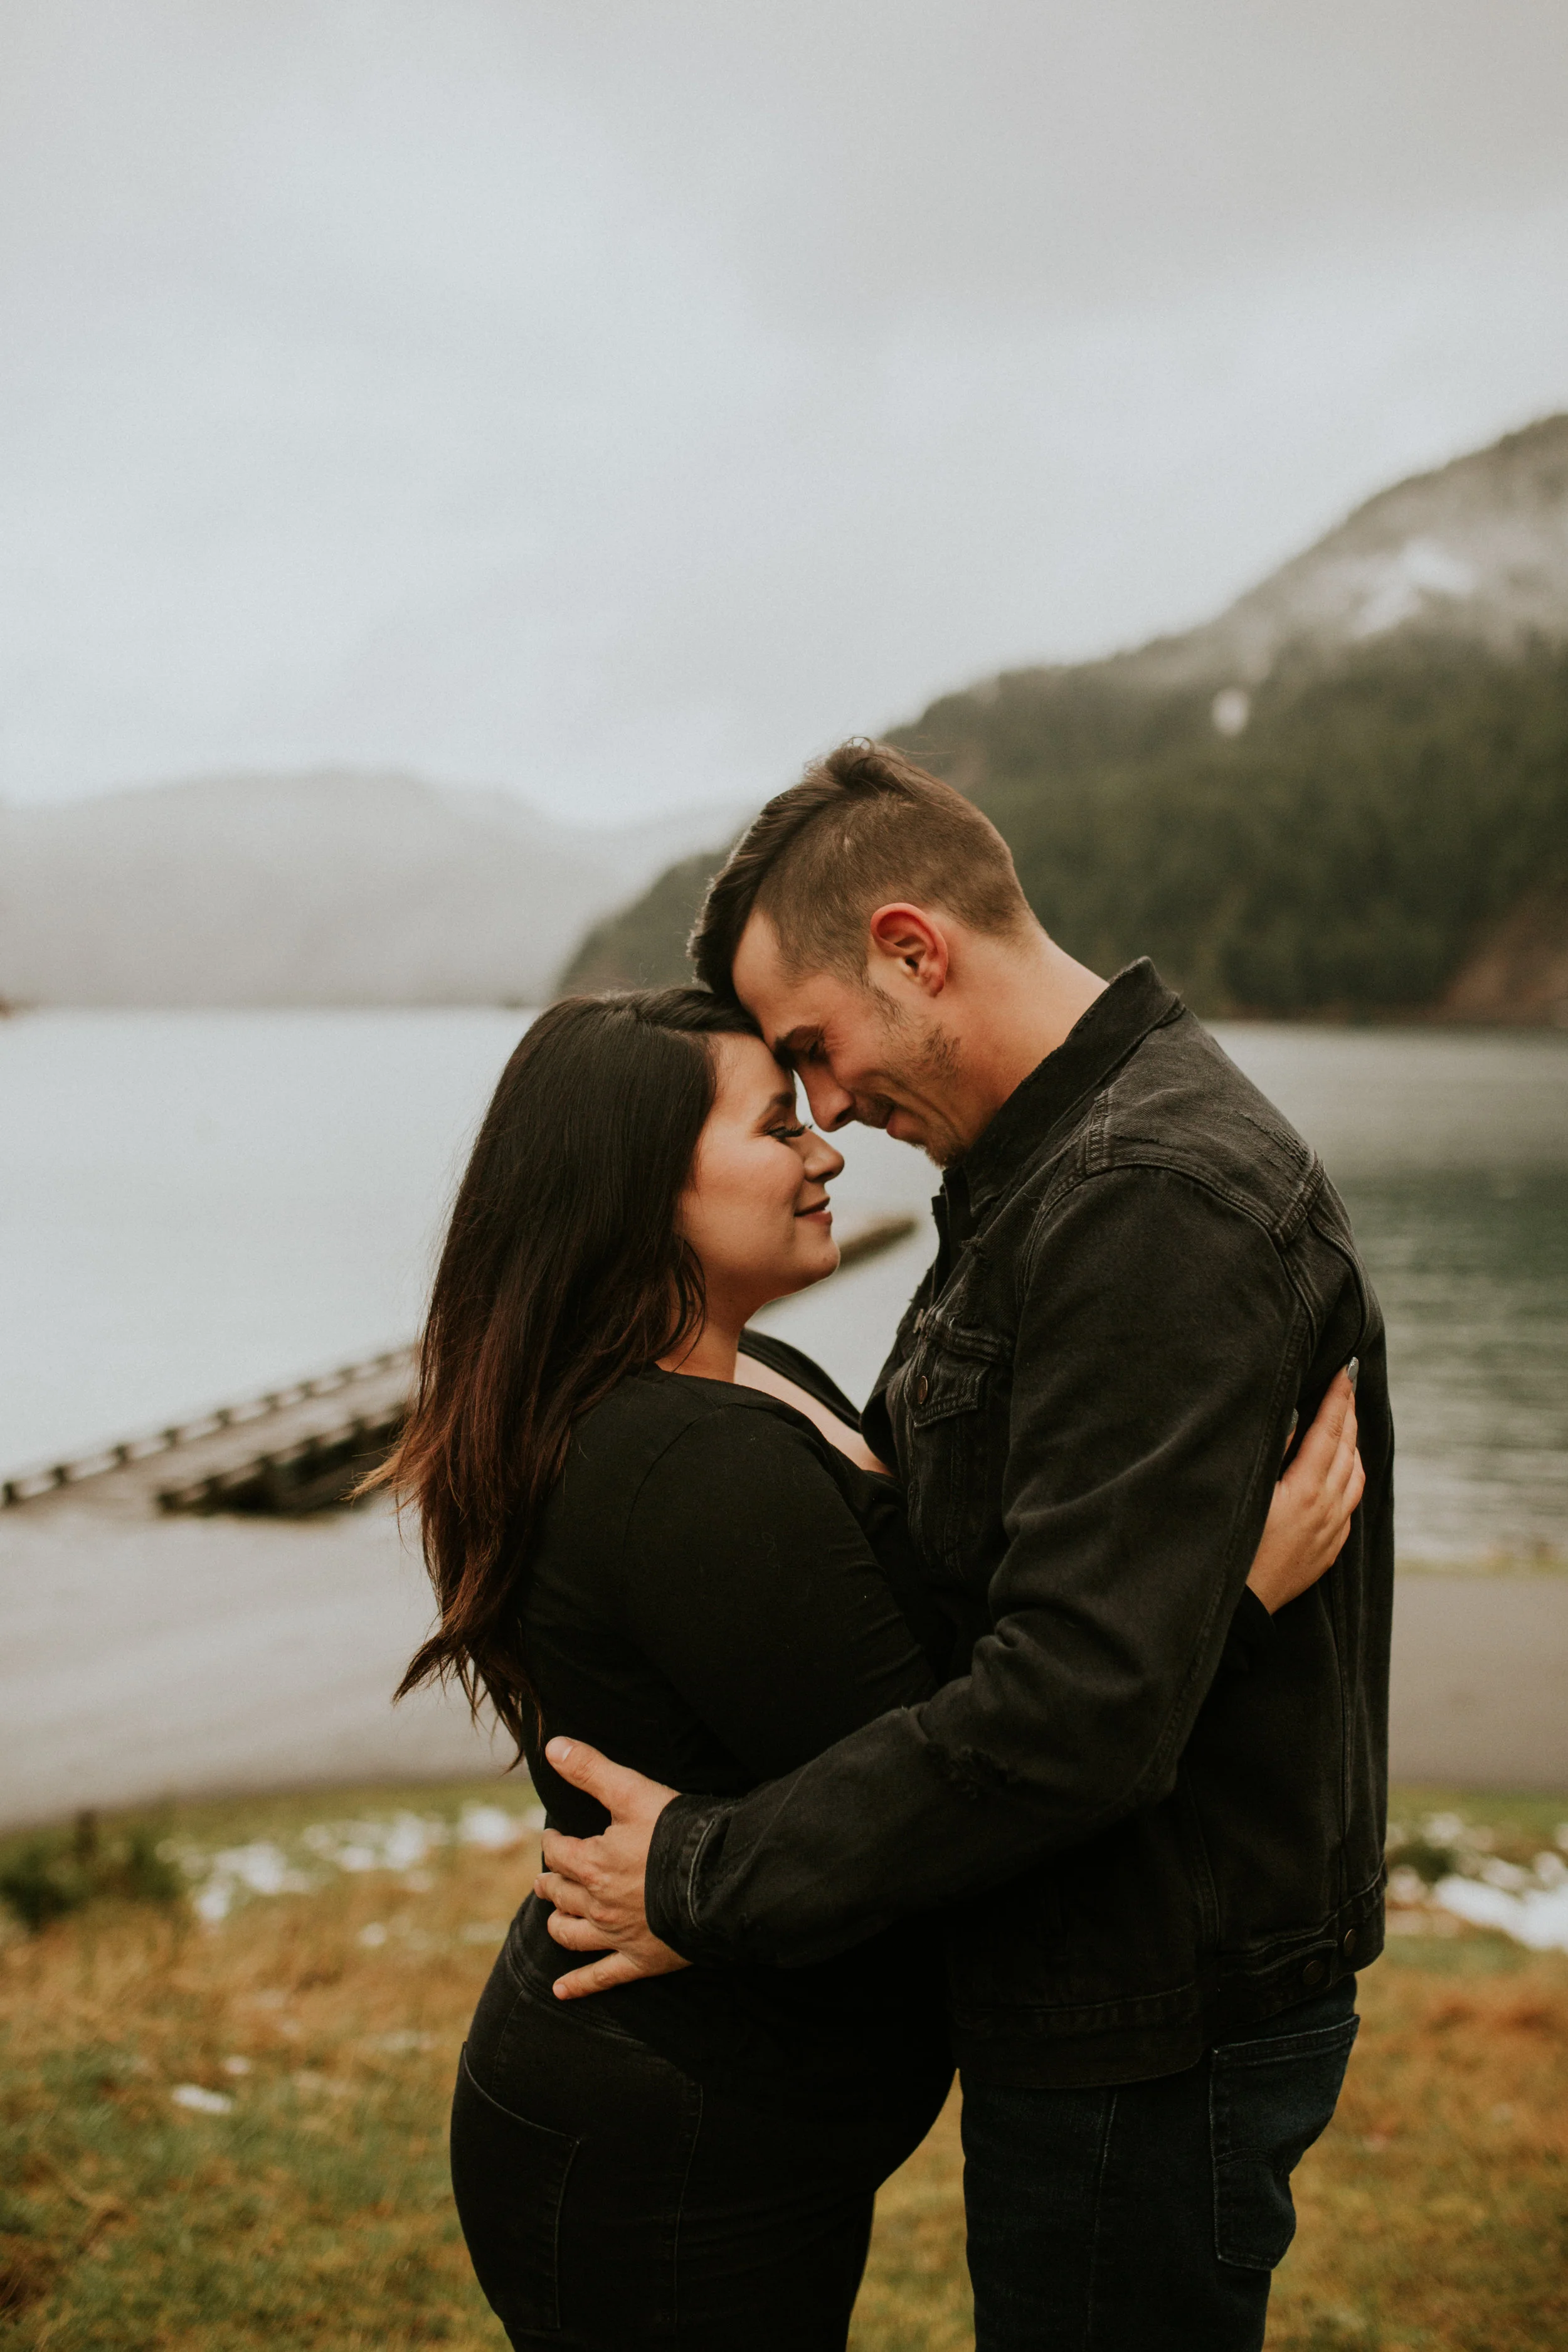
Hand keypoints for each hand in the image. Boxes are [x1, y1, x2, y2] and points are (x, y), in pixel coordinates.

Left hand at [532, 1739, 690, 1999]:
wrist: (718, 1882)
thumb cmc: (676, 1834)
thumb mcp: (632, 1791)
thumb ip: (590, 1769)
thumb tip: (552, 1745)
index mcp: (592, 1863)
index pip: (558, 1852)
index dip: (553, 1841)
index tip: (554, 1835)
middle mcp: (597, 1904)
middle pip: (560, 1893)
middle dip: (550, 1882)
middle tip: (546, 1877)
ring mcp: (617, 1936)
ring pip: (571, 1935)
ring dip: (558, 1925)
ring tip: (553, 1917)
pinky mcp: (639, 1960)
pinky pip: (602, 1977)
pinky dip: (578, 1986)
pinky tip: (561, 1991)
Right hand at [1245, 1366, 1365, 1613]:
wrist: (1238, 1614)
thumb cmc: (1228, 1550)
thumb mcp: (1244, 1494)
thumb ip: (1269, 1452)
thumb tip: (1293, 1416)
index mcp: (1304, 1491)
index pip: (1328, 1432)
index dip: (1337, 1398)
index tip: (1346, 1369)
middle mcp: (1326, 1511)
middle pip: (1346, 1450)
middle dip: (1348, 1414)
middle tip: (1348, 1383)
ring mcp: (1330, 1533)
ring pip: (1354, 1478)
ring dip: (1352, 1445)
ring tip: (1346, 1422)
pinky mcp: (1327, 1552)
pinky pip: (1349, 1505)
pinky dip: (1349, 1477)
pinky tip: (1340, 1472)